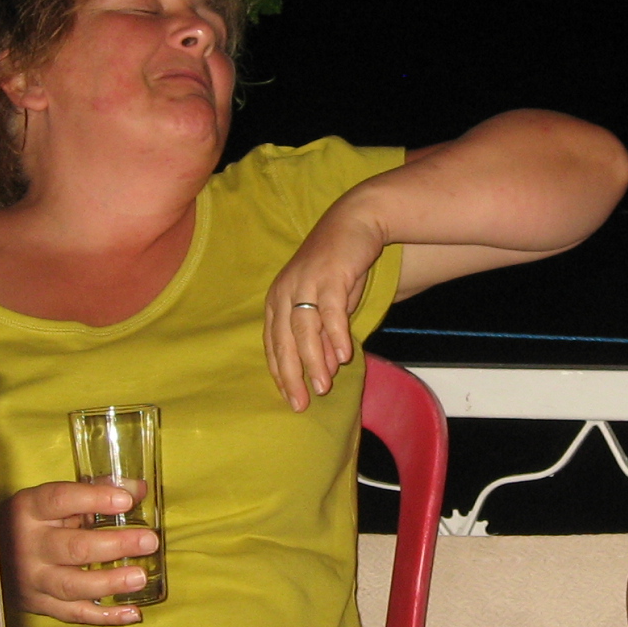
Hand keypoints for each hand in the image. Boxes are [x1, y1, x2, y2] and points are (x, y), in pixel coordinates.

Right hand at [3, 481, 160, 625]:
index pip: (60, 500)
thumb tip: (138, 488)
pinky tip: (132, 612)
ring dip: (109, 582)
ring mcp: (33, 579)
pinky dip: (104, 616)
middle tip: (149, 541)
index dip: (94, 499)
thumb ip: (96, 490)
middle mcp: (28, 545)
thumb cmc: (36, 521)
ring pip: (72, 585)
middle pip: (73, 547)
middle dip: (114, 545)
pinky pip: (74, 614)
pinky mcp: (39, 605)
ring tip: (140, 577)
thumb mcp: (55, 501)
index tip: (127, 500)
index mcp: (30, 509)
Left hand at [265, 204, 387, 411]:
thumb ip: (322, 335)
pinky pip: (331, 311)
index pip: (273, 343)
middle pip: (284, 340)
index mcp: (277, 299)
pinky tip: (343, 356)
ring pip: (304, 329)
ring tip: (323, 386)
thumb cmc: (337, 267)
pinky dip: (336, 335)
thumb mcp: (326, 304)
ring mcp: (306, 282)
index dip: (280, 373)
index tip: (289, 398)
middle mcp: (285, 291)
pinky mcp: (330, 276)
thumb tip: (323, 368)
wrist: (354, 222)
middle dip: (292, 375)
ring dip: (314, 360)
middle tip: (301, 404)